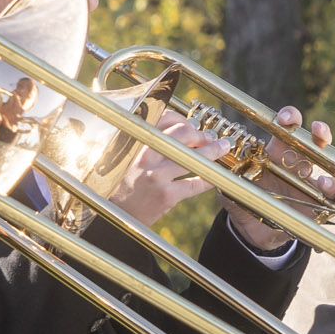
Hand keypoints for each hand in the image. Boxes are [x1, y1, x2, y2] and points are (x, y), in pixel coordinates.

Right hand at [113, 105, 222, 228]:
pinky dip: (209, 178)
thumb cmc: (120, 184)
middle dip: (200, 133)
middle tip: (210, 137)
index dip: (182, 120)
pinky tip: (216, 175)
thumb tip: (179, 129)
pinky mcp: (166, 196)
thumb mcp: (126, 157)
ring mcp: (155, 176)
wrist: (112, 215)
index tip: (192, 125)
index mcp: (133, 142)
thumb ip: (146, 142)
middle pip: (181, 134)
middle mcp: (143, 156)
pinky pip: (195, 184)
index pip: (163, 119)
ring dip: (212, 151)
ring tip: (222, 148)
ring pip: (192, 157)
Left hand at [231, 107, 334, 252]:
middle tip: (320, 132)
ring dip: (331, 174)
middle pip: (315, 143)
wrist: (253, 233)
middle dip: (321, 133)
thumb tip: (215, 165)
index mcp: (276, 155)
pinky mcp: (320, 205)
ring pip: (329, 170)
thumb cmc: (243, 203)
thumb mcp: (229, 190)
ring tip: (325, 184)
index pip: (286, 129)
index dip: (290, 119)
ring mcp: (310, 184)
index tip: (287, 118)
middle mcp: (296, 165)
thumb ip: (225, 178)